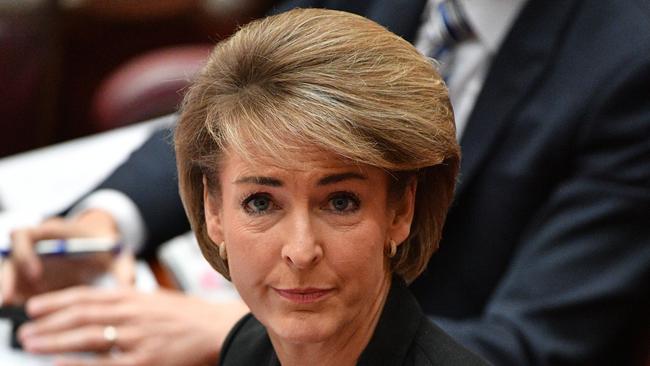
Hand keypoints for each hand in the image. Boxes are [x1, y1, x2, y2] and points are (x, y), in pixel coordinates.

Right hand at [1, 209, 133, 303]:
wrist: (104, 250)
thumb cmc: (109, 248)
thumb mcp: (119, 255)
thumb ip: (123, 267)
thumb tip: (129, 285)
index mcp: (55, 233)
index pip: (26, 235)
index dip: (25, 252)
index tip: (36, 272)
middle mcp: (36, 247)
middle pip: (10, 258)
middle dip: (7, 278)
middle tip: (7, 300)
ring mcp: (30, 264)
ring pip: (10, 275)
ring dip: (7, 291)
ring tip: (8, 311)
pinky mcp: (30, 281)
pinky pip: (18, 291)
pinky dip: (17, 302)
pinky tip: (21, 317)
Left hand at [18, 286, 248, 365]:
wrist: (218, 328)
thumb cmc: (188, 316)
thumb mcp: (155, 300)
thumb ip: (127, 301)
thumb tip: (98, 305)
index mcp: (133, 297)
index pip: (86, 297)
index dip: (56, 302)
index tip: (34, 308)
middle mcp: (131, 314)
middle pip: (80, 317)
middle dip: (48, 324)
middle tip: (23, 332)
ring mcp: (137, 338)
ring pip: (87, 338)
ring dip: (54, 341)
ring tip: (30, 344)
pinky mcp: (145, 361)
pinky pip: (105, 364)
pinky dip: (80, 363)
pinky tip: (59, 363)